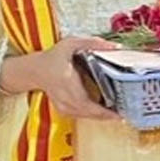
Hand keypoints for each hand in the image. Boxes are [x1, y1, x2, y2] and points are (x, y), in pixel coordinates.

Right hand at [0, 37, 120, 120]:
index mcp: (67, 82)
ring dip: (103, 116)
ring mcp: (63, 106)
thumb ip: (92, 44)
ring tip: (119, 111)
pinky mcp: (64, 110)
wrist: (35, 70)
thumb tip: (116, 46)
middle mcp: (65, 98)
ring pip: (87, 116)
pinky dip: (94, 115)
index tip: (118, 112)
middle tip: (125, 112)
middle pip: (89, 113)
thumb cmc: (53, 57)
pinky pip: (82, 116)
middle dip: (108, 115)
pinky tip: (105, 111)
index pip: (86, 102)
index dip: (103, 110)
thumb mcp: (71, 44)